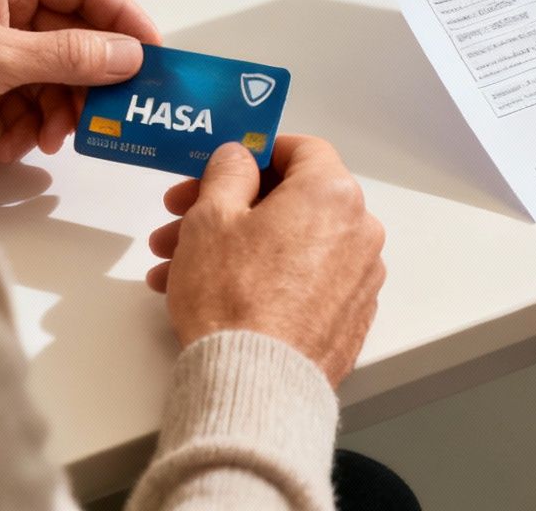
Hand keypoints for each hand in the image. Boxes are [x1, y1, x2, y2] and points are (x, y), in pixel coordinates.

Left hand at [0, 0, 159, 162]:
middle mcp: (3, 7)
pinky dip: (26, 127)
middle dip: (88, 81)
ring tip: (47, 139)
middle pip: (75, 39)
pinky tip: (12, 146)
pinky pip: (25, 104)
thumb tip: (128, 54)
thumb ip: (67, 55)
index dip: (125, 21)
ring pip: (54, 77)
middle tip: (107, 114)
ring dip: (57, 112)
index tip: (153, 56)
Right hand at [147, 136, 384, 385]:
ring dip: (235, 247)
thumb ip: (228, 172)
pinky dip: (265, 279)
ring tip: (175, 269)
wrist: (257, 385)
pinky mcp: (349, 319)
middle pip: (290, 201)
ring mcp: (359, 279)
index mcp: (334, 194)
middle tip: (179, 221)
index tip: (222, 167)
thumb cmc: (233, 295)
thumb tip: (241, 157)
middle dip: (228, 208)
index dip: (257, 152)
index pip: (303, 150)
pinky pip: (303, 283)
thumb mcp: (212, 218)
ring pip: (290, 245)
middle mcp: (361, 231)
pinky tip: (214, 295)